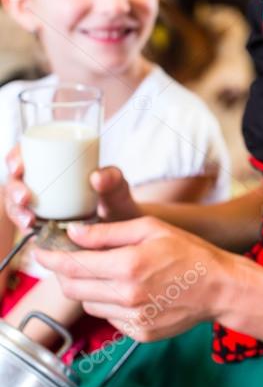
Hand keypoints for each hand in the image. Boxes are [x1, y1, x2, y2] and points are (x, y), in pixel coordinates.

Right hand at [4, 147, 140, 229]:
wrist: (125, 230)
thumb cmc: (117, 201)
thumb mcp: (118, 187)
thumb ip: (113, 179)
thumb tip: (97, 177)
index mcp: (54, 165)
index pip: (25, 155)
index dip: (15, 158)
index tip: (19, 166)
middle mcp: (42, 184)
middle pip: (15, 182)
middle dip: (13, 189)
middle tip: (25, 197)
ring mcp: (40, 206)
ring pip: (16, 205)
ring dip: (16, 211)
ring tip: (30, 220)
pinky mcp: (41, 227)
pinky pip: (26, 226)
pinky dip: (25, 227)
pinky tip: (31, 231)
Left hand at [33, 217, 228, 340]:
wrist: (220, 288)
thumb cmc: (189, 253)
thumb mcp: (150, 229)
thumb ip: (108, 233)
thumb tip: (73, 234)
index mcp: (129, 265)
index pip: (73, 265)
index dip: (51, 258)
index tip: (42, 252)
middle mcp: (127, 295)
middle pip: (73, 289)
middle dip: (64, 274)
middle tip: (71, 261)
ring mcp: (133, 318)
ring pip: (88, 305)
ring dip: (88, 290)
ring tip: (107, 274)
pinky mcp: (139, 333)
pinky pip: (109, 318)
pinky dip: (109, 304)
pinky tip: (128, 291)